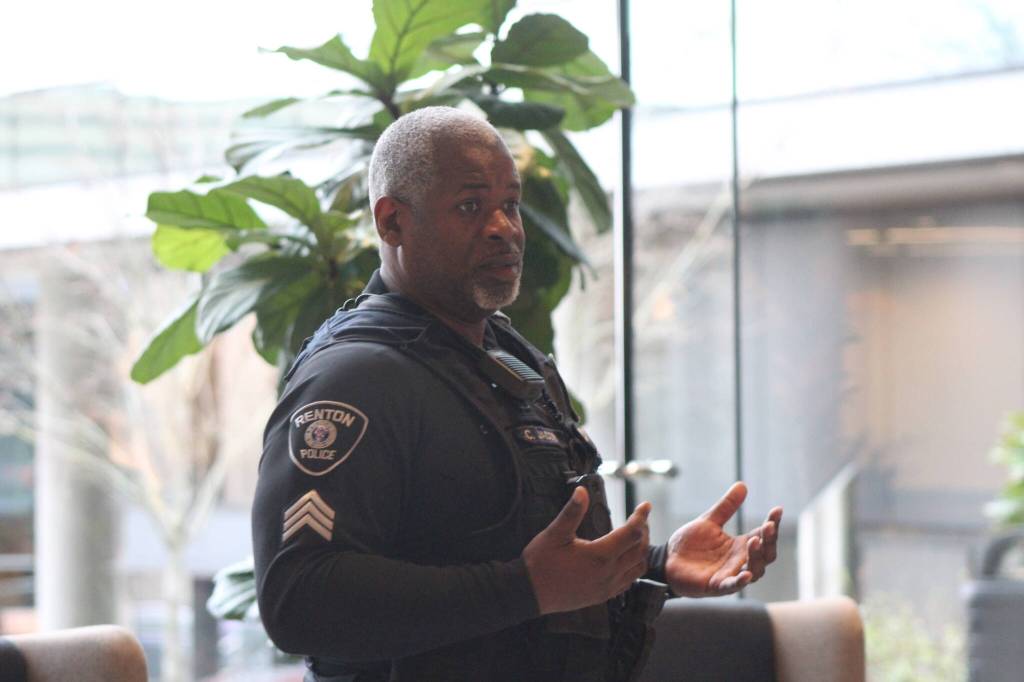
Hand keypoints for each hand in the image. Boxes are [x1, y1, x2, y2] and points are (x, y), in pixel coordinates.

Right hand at [523, 486, 651, 614]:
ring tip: (637, 537)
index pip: (631, 533)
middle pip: (639, 550)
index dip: (640, 517)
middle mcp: (608, 573)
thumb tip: (582, 491)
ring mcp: (607, 587)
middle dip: (644, 531)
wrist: (529, 594)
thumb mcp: (554, 534)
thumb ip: (572, 512)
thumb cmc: (540, 563)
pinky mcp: (602, 596)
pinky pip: (628, 582)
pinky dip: (634, 568)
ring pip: (638, 568)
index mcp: (599, 555)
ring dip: (641, 551)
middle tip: (641, 518)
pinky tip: (626, 560)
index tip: (645, 505)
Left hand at [664, 482, 782, 597]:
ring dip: (757, 557)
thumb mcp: (709, 521)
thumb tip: (742, 485)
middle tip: (768, 525)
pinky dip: (741, 581)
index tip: (777, 510)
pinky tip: (747, 574)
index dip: (772, 523)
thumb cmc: (690, 544)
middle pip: (765, 554)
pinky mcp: (716, 586)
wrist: (667, 560)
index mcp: (739, 545)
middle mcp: (739, 561)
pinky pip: (732, 586)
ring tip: (754, 540)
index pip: (762, 535)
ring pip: (755, 570)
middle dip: (769, 541)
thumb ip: (726, 507)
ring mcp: (730, 574)